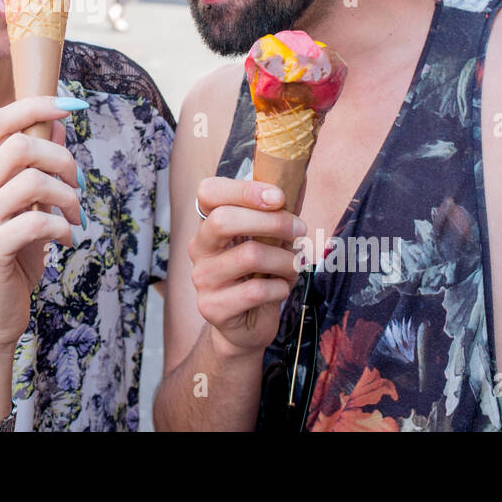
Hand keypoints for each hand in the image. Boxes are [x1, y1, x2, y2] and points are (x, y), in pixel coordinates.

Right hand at [0, 96, 84, 352]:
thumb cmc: (13, 258)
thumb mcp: (28, 207)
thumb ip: (38, 166)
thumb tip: (59, 122)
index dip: (37, 105)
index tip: (73, 105)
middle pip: (19, 144)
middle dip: (62, 159)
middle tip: (77, 186)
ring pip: (32, 181)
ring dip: (68, 197)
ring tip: (74, 218)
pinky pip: (35, 222)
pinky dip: (62, 228)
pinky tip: (66, 240)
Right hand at [190, 176, 303, 356]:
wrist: (245, 325)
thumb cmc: (260, 275)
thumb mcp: (270, 239)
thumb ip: (279, 212)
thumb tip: (302, 176)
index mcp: (209, 224)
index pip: (209, 192)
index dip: (244, 189)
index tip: (278, 197)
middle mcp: (199, 247)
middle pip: (224, 220)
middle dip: (273, 222)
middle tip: (301, 230)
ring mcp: (202, 278)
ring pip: (249, 255)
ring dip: (285, 260)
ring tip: (294, 266)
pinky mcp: (212, 307)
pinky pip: (257, 291)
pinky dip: (281, 288)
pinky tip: (280, 290)